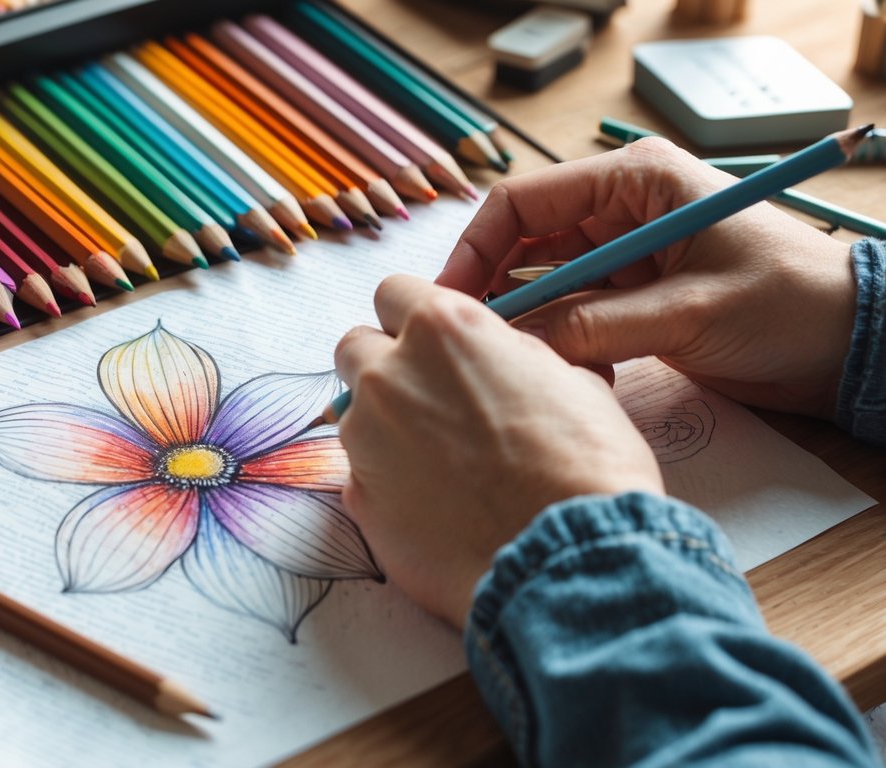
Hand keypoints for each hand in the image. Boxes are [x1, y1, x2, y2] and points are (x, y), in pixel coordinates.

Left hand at [334, 276, 662, 627]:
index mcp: (443, 329)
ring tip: (443, 464)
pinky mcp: (357, 498)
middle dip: (385, 363)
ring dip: (386, 425)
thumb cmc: (586, 467)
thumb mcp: (573, 381)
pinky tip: (434, 506)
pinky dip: (387, 481)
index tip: (438, 343)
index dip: (417, 316)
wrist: (570, 563)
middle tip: (432, 398)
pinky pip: (360, 474)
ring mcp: (365, 438)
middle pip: (356, 347)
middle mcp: (390, 374)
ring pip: (355, 413)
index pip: (396, 292)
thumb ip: (514, 357)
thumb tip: (502, 360)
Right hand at [438, 138, 857, 418]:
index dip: (476, 248)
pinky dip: (554, 341)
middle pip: (523, 243)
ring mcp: (623, 255)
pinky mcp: (630, 297)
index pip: (525, 201)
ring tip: (504, 361)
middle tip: (466, 338)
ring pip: (542, 284)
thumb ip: (598, 326)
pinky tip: (552, 369)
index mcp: (636, 180)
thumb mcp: (690, 312)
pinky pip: (570, 314)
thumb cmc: (790, 304)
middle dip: (492, 288)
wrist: (848, 346)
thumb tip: (516, 343)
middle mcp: (620, 210)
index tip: (448, 298)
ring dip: (523, 321)